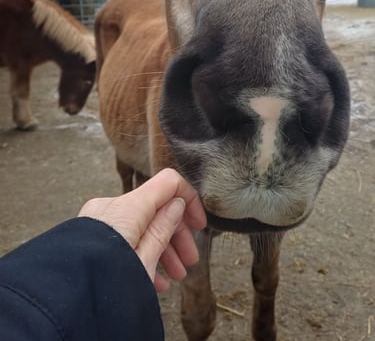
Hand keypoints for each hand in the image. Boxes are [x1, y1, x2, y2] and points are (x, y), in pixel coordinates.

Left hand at [78, 168, 205, 291]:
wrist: (60, 305)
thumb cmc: (105, 284)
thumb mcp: (145, 260)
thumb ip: (163, 229)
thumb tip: (176, 204)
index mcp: (128, 207)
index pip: (168, 183)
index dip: (189, 200)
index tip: (199, 226)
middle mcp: (111, 207)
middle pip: (154, 208)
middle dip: (176, 235)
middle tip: (190, 262)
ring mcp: (97, 222)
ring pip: (138, 225)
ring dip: (160, 248)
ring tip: (175, 277)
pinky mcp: (87, 237)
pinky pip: (121, 237)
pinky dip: (139, 252)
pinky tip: (154, 280)